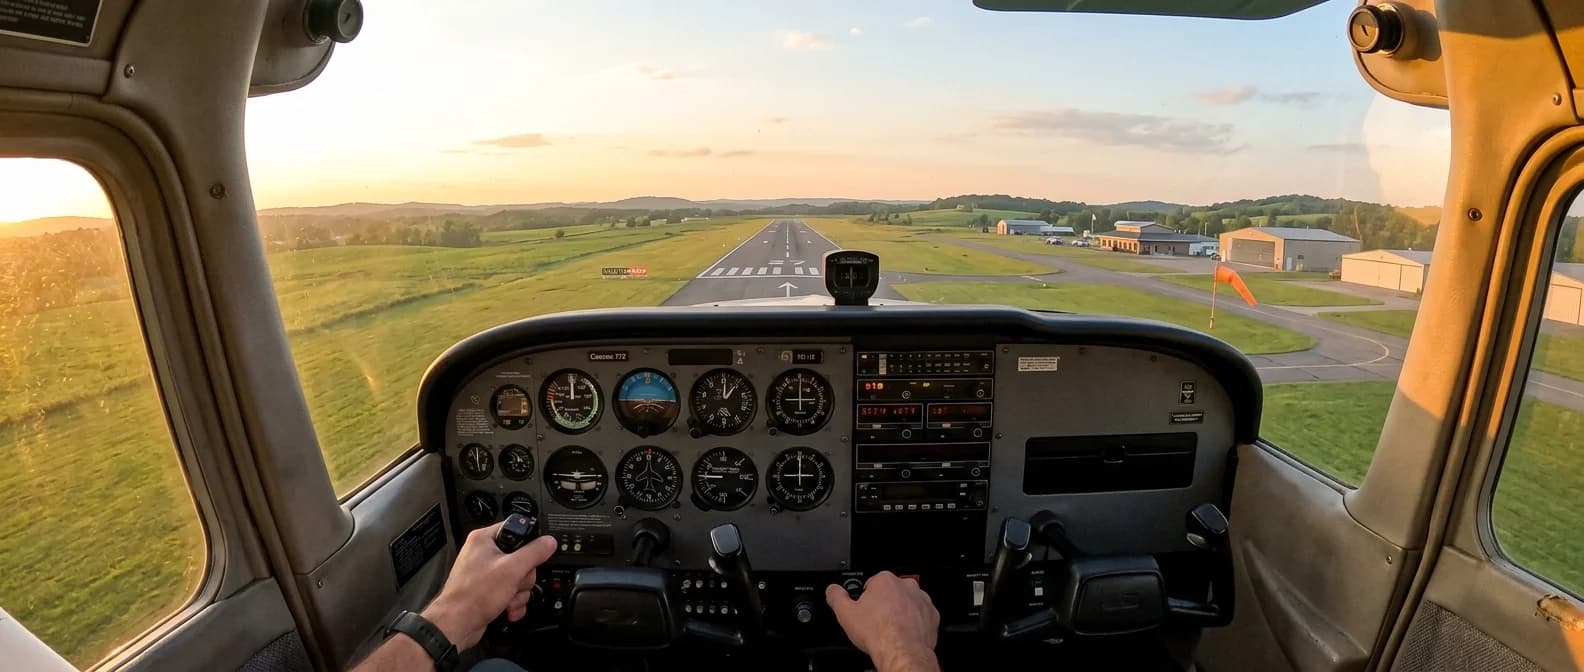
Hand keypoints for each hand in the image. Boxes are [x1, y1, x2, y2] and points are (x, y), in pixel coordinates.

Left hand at [422, 524, 556, 648]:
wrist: (457, 625)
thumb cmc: (473, 596)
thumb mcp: (512, 569)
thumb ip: (534, 553)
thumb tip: (549, 542)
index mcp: (484, 540)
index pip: (516, 529)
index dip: (528, 544)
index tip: (531, 557)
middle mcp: (483, 554)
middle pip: (522, 558)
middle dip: (523, 577)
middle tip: (514, 582)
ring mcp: (486, 573)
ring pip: (518, 577)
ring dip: (519, 593)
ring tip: (508, 599)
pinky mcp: (488, 590)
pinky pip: (511, 591)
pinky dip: (513, 602)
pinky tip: (507, 608)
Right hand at [825, 572, 940, 671]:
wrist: (902, 652)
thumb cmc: (879, 633)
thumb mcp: (845, 613)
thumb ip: (836, 596)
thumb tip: (832, 590)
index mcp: (885, 580)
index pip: (871, 583)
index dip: (865, 599)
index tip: (864, 610)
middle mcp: (906, 586)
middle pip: (890, 592)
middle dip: (884, 604)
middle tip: (876, 621)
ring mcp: (921, 600)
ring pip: (907, 602)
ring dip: (900, 612)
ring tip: (890, 629)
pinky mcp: (932, 615)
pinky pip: (920, 615)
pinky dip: (913, 623)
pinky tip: (903, 633)